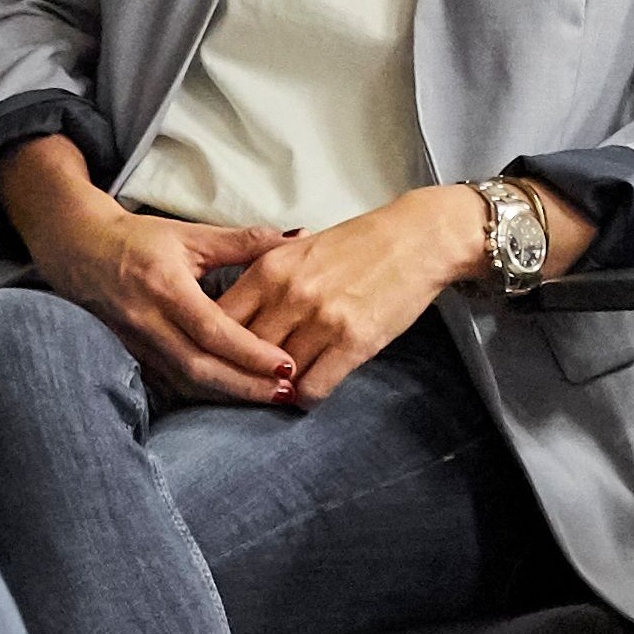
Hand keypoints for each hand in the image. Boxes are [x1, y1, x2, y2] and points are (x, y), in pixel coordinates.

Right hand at [1, 135, 299, 403]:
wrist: (78, 248)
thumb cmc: (139, 239)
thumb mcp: (191, 235)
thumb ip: (244, 241)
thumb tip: (297, 237)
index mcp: (166, 287)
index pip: (213, 330)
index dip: (250, 352)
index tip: (286, 364)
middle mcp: (147, 320)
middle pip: (199, 367)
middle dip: (245, 385)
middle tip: (286, 392)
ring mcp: (134, 343)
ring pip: (183, 382)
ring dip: (226, 395)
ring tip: (267, 398)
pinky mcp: (129, 355)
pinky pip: (168, 384)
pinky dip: (201, 394)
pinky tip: (229, 397)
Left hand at [209, 178, 589, 407]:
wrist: (420, 237)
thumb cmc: (360, 243)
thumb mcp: (300, 249)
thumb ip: (264, 280)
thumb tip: (229, 320)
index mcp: (269, 268)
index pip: (217, 322)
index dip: (213, 348)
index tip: (217, 361)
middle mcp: (289, 295)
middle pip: (241, 354)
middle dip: (240, 375)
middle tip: (242, 387)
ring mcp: (321, 320)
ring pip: (275, 377)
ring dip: (274, 389)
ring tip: (277, 391)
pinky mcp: (353, 342)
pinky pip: (312, 388)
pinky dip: (305, 397)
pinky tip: (308, 390)